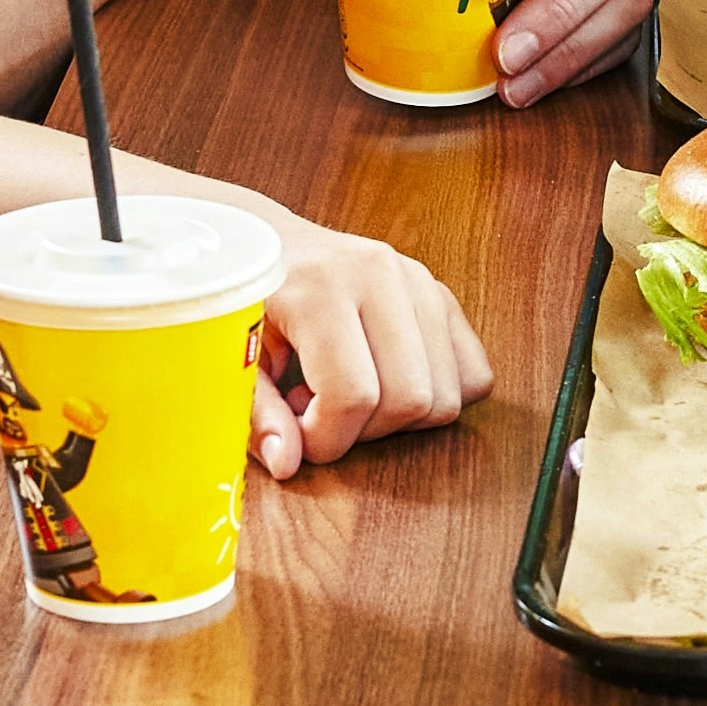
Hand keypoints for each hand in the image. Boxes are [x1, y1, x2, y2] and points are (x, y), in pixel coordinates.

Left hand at [249, 217, 490, 475]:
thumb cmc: (246, 304)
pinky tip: (388, 384)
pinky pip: (474, 374)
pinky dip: (438, 397)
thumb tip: (288, 463)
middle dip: (366, 432)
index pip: (353, 396)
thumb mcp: (232, 357)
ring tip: (353, 395)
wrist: (264, 242)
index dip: (327, 439)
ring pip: (448, 394)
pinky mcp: (440, 294)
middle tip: (324, 415)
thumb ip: (256, 414)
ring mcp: (418, 281)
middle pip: (410, 398)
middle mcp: (379, 275)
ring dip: (401, 419)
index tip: (300, 435)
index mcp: (321, 288)